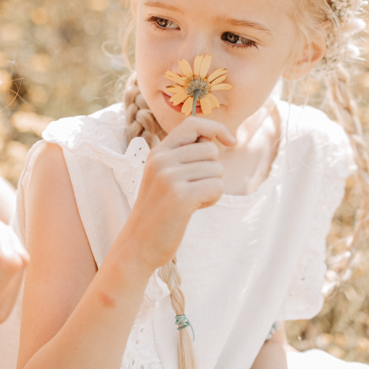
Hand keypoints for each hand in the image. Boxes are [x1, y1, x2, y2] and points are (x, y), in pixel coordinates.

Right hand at [123, 117, 234, 271]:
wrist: (138, 245)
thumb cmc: (159, 212)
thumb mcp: (165, 176)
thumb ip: (185, 157)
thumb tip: (214, 139)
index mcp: (158, 152)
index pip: (193, 123)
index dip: (216, 128)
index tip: (231, 141)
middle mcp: (162, 159)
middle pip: (211, 150)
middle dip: (212, 171)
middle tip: (194, 189)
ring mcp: (170, 177)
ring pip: (216, 169)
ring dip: (212, 187)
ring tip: (191, 201)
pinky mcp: (181, 196)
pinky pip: (217, 187)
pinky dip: (212, 199)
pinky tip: (194, 209)